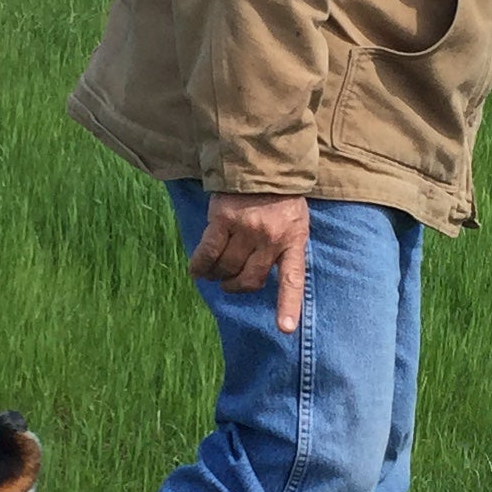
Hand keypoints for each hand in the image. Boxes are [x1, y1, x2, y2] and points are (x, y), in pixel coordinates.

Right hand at [188, 192, 310, 334]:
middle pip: (250, 278)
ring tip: (213, 273)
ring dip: (217, 275)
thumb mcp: (295, 222)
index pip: (292, 280)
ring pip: (227, 267)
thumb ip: (284, 247)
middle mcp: (270, 238)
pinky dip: (200, 265)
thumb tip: (263, 275)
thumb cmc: (281, 197)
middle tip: (230, 283)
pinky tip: (196, 271)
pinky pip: (208, 252)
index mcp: (293, 241)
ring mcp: (246, 229)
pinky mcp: (223, 219)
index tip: (284, 329)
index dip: (288, 306)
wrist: (263, 162)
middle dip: (237, 285)